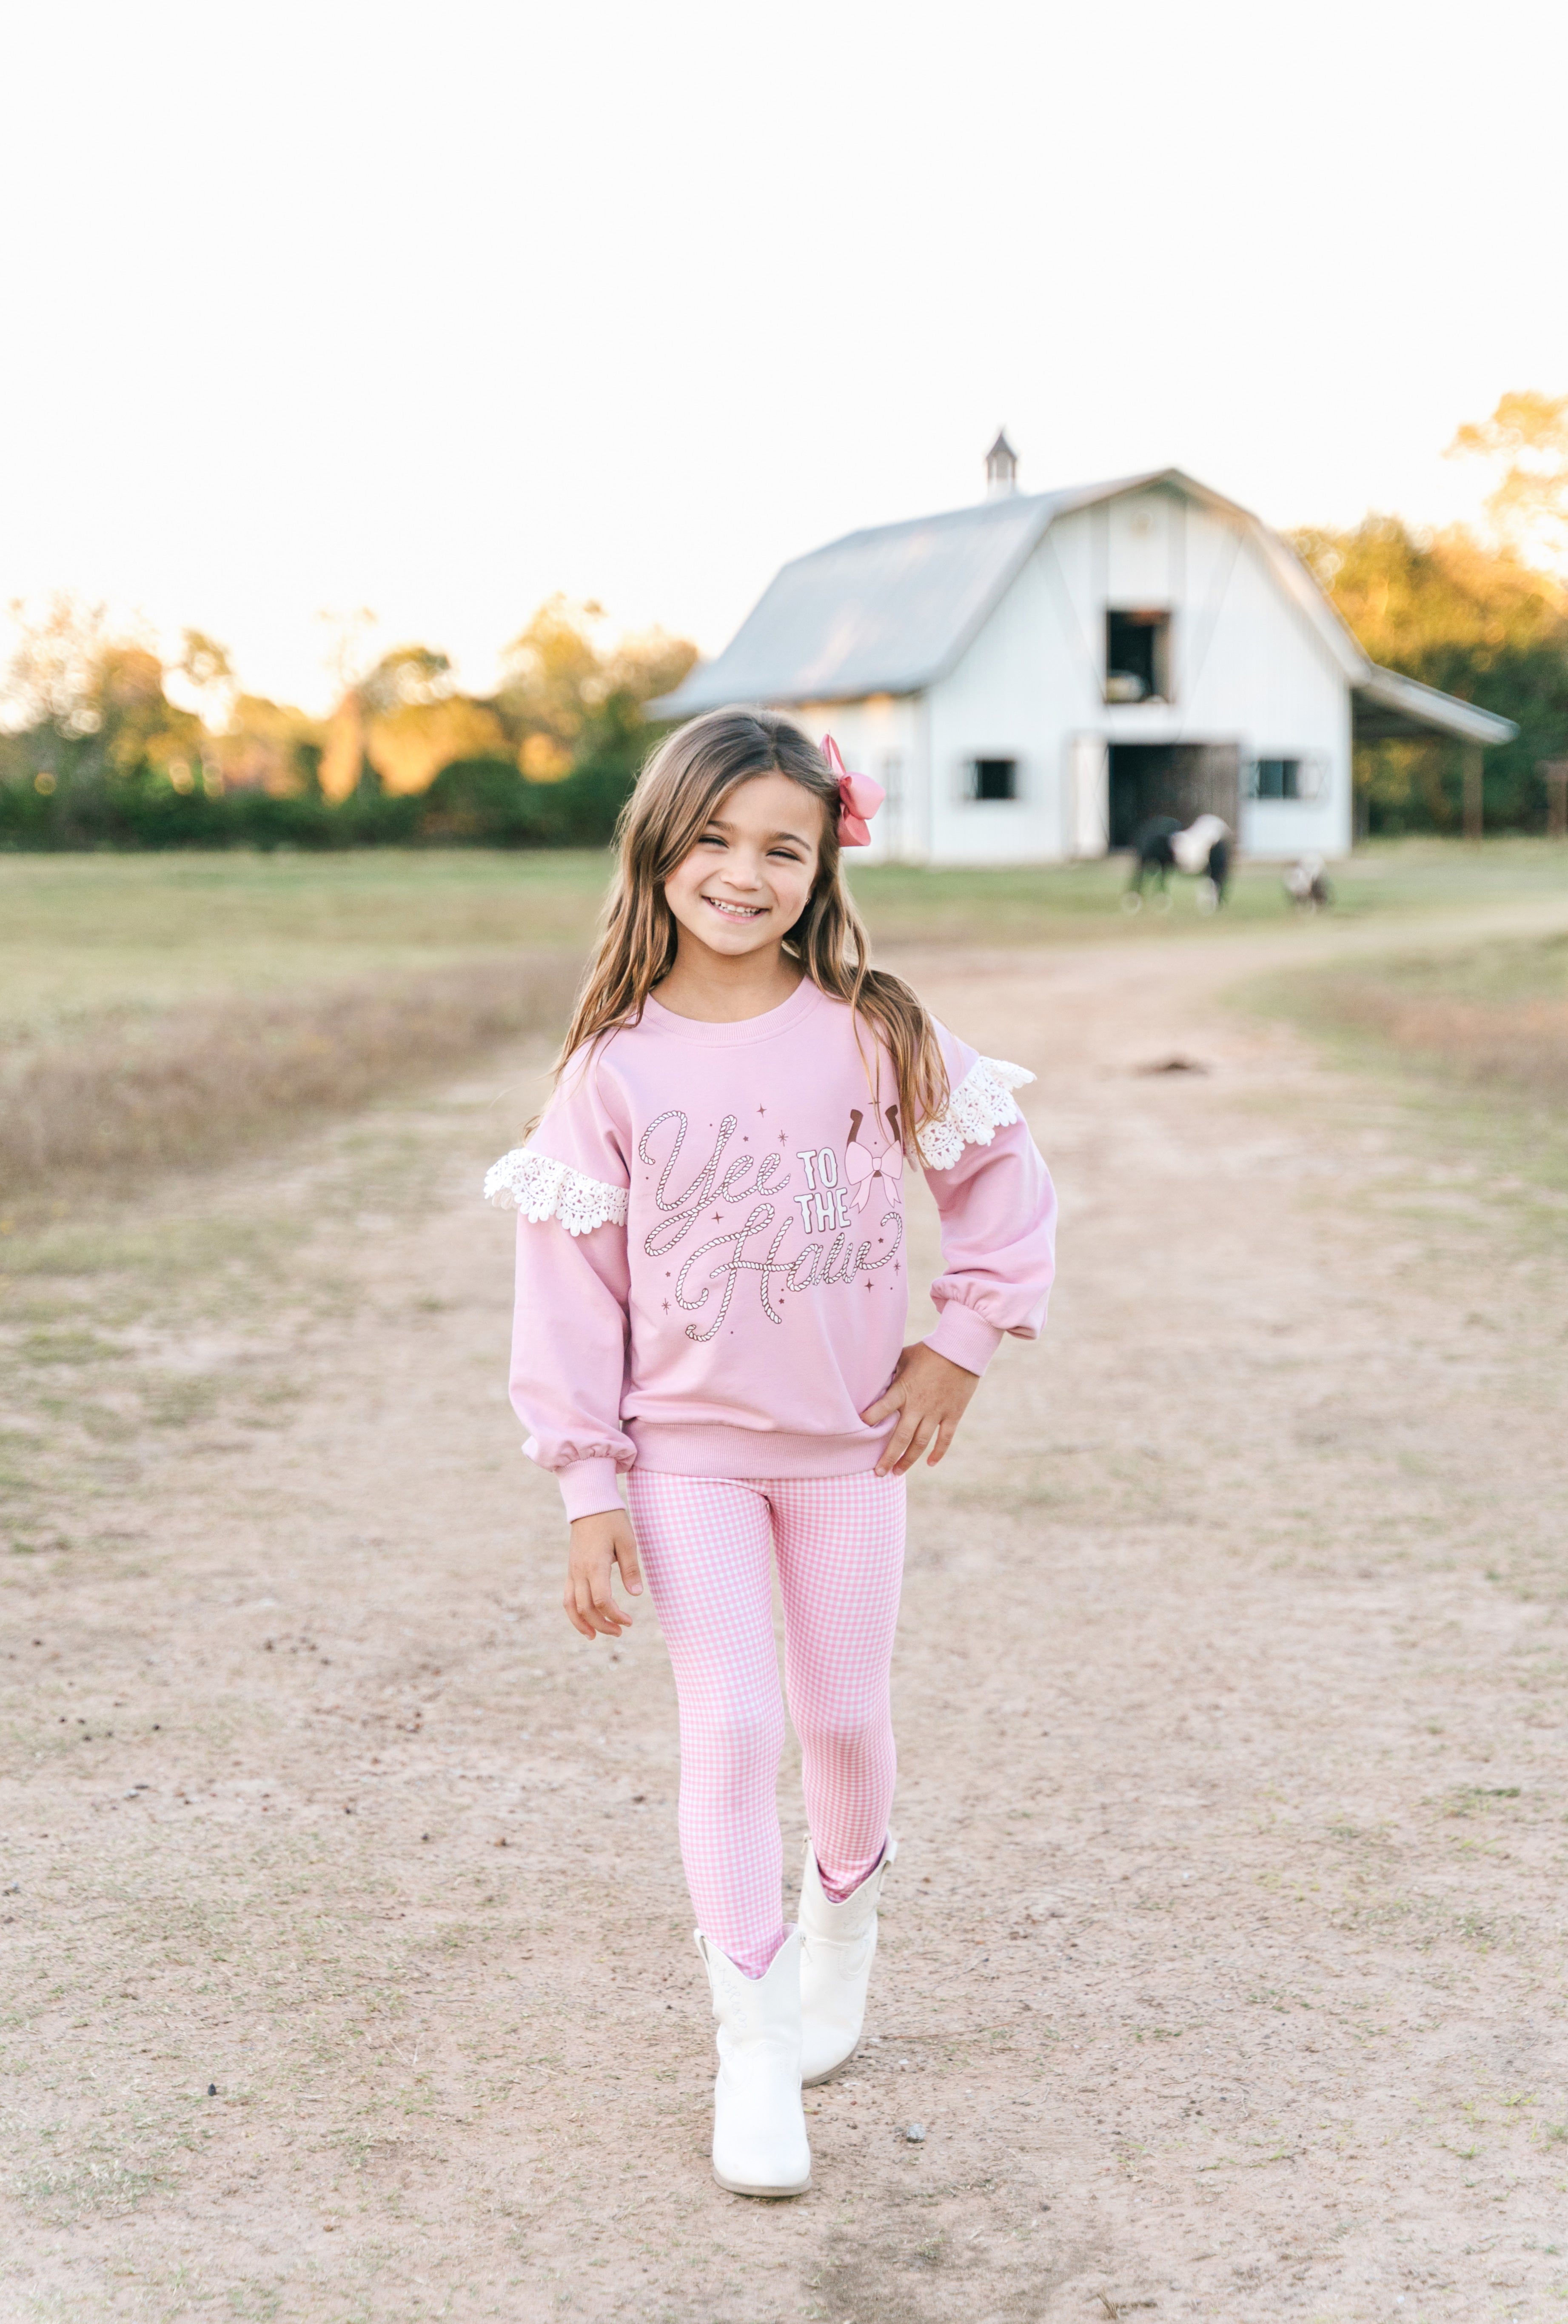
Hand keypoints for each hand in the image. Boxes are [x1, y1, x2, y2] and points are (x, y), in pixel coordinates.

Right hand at [563, 1507, 642, 1639]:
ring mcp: (572, 1571)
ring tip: (596, 1636)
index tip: (630, 1621)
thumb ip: (631, 1568)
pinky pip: (567, 1597)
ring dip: (582, 1624)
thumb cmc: (611, 1521)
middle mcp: (579, 1571)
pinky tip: (584, 1620)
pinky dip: (573, 1613)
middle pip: (585, 1609)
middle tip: (620, 1631)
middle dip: (602, 1625)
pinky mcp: (571, 1570)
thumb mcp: (627, 1541)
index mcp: (595, 1565)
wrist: (589, 1504)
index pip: (601, 1601)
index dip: (615, 1615)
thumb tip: (636, 1595)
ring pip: (571, 1606)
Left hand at [861, 1342, 980, 1475]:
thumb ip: (890, 1370)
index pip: (881, 1410)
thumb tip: (873, 1375)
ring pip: (920, 1443)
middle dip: (888, 1457)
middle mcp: (918, 1406)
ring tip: (898, 1473)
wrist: (961, 1350)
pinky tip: (930, 1464)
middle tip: (878, 1473)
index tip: (856, 1433)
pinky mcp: (952, 1415)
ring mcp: (936, 1413)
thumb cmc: (929, 1350)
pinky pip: (944, 1439)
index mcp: (903, 1390)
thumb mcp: (904, 1357)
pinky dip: (938, 1453)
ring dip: (908, 1460)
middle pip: (900, 1438)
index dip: (868, 1421)